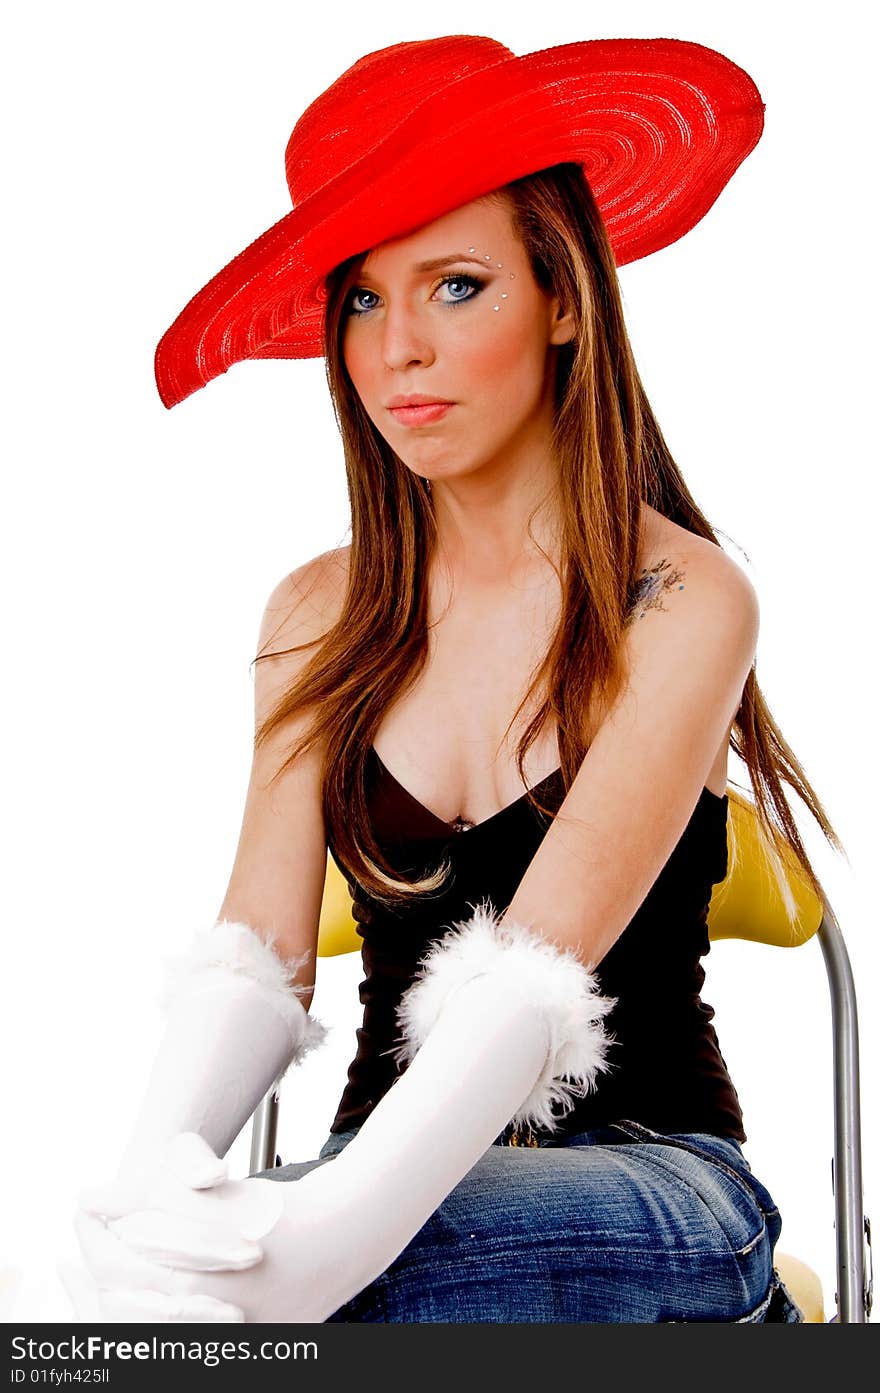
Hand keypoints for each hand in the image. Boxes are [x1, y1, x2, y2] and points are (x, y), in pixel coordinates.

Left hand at [73, 1133, 365, 1322]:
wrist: (343, 1237)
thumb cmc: (273, 1211)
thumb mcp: (209, 1196)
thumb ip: (145, 1197)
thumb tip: (87, 1197)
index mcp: (191, 1289)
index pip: (115, 1271)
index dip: (92, 1239)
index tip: (82, 1213)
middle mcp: (201, 1330)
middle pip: (122, 1312)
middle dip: (96, 1275)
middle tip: (83, 1247)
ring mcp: (224, 1345)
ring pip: (146, 1333)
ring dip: (116, 1302)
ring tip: (101, 1274)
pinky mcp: (243, 1349)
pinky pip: (182, 1341)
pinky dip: (152, 1320)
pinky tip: (144, 1295)